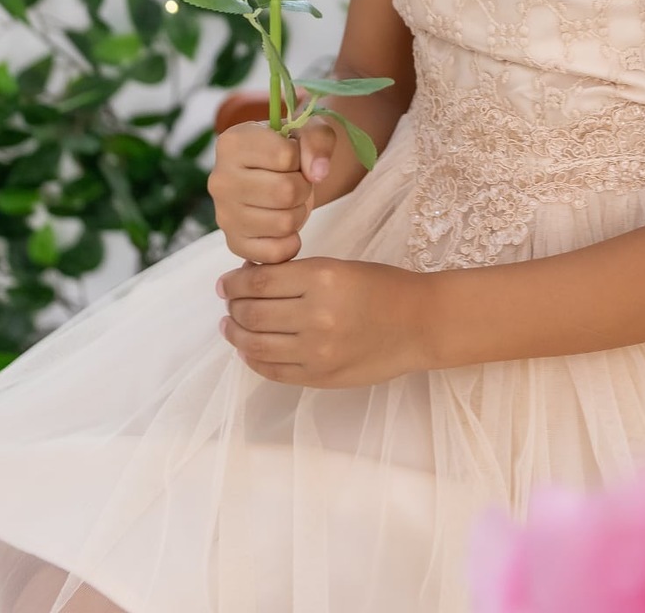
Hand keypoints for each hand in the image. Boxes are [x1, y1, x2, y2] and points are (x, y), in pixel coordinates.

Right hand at [207, 117, 336, 263]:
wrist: (275, 171)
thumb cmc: (290, 146)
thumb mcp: (308, 128)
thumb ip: (317, 139)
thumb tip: (318, 173)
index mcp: (232, 143)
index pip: (286, 156)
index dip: (301, 157)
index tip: (293, 157)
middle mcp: (220, 180)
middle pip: (285, 191)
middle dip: (303, 187)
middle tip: (297, 182)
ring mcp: (224, 215)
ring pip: (284, 223)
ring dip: (299, 212)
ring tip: (290, 200)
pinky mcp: (234, 243)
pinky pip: (275, 253)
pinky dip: (291, 241)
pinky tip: (287, 225)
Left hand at [217, 256, 432, 387]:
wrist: (419, 323)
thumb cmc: (381, 287)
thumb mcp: (340, 266)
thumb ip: (296, 274)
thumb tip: (249, 277)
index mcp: (322, 277)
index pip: (259, 282)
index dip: (234, 282)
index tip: (224, 283)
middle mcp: (316, 315)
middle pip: (252, 313)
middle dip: (232, 307)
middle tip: (227, 302)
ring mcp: (317, 351)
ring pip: (256, 344)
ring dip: (236, 334)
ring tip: (230, 326)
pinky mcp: (321, 377)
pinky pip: (273, 371)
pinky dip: (254, 359)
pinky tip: (249, 349)